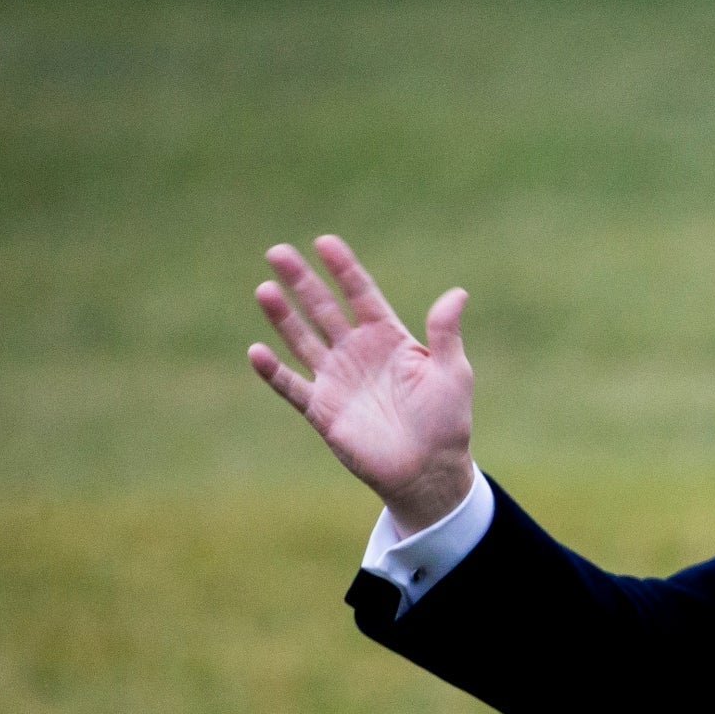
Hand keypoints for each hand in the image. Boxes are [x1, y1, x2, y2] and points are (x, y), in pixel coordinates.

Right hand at [247, 235, 475, 531]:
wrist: (428, 471)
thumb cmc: (447, 422)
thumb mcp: (452, 373)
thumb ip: (446, 333)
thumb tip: (458, 293)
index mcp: (388, 337)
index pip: (361, 294)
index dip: (343, 269)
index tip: (324, 242)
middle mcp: (357, 352)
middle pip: (323, 308)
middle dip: (302, 281)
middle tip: (278, 252)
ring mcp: (336, 379)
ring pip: (302, 339)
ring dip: (283, 316)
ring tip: (265, 289)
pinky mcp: (322, 409)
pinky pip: (292, 386)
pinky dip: (273, 371)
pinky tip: (257, 351)